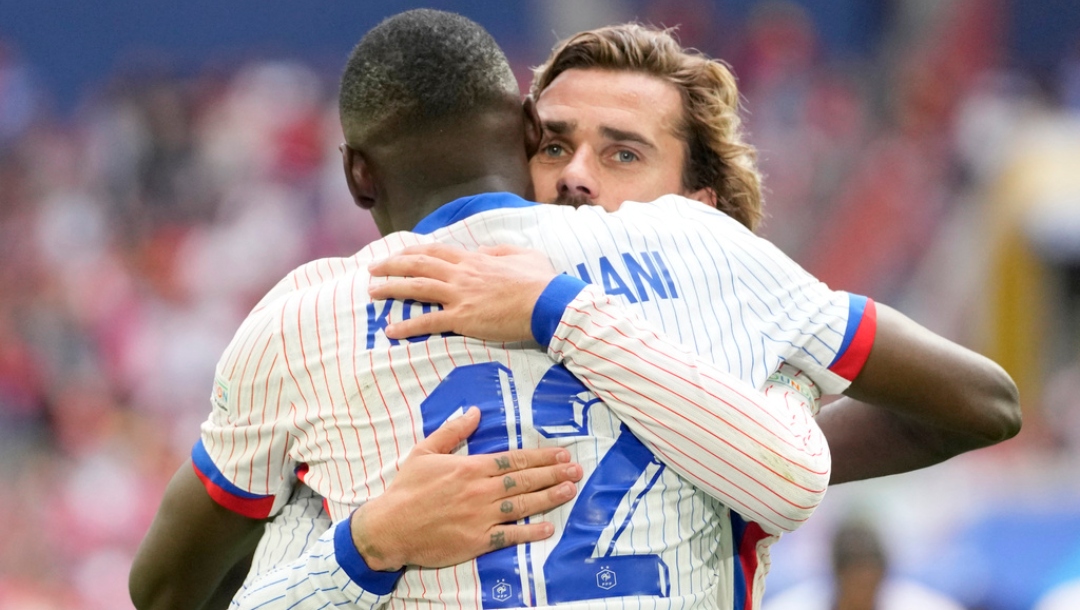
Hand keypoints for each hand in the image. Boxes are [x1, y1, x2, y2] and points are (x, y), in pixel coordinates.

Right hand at [351, 407, 581, 570]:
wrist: (389, 527)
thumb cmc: (406, 489)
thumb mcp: (424, 452)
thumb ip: (452, 432)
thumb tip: (475, 412)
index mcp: (470, 468)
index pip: (513, 460)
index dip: (540, 457)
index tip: (562, 453)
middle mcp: (480, 491)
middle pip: (524, 480)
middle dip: (553, 473)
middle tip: (577, 469)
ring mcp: (481, 516)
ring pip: (522, 505)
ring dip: (549, 497)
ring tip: (570, 490)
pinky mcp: (477, 540)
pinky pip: (509, 536)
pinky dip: (530, 532)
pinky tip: (548, 528)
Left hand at [368, 243, 557, 341]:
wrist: (547, 303)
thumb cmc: (540, 281)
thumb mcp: (523, 255)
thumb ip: (501, 251)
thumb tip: (484, 252)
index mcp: (475, 259)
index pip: (436, 251)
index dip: (413, 251)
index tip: (399, 254)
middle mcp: (462, 274)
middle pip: (419, 265)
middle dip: (392, 265)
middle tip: (373, 270)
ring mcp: (460, 295)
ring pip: (417, 288)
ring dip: (391, 289)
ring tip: (372, 293)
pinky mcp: (462, 318)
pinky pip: (428, 322)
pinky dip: (406, 326)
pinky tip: (390, 331)